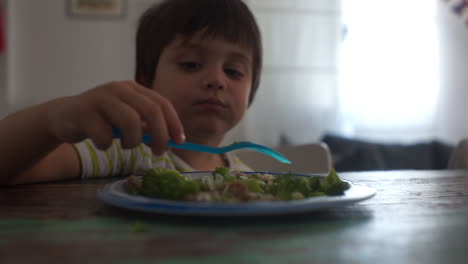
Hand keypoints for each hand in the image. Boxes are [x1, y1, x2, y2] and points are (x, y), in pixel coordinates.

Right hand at [46, 81, 184, 154]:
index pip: (161, 103)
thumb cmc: (100, 120)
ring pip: (130, 122)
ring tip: (126, 145)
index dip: (174, 123)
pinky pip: (105, 136)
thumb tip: (169, 141)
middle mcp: (118, 89)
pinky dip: (107, 145)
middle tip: (160, 152)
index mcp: (132, 88)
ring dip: (133, 141)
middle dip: (161, 135)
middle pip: (151, 111)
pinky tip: (102, 143)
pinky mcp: (83, 112)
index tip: (180, 141)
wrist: (62, 116)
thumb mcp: (125, 119)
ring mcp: (100, 98)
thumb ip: (145, 126)